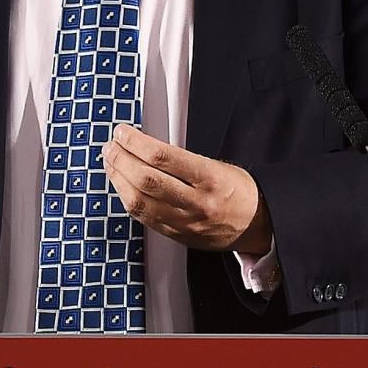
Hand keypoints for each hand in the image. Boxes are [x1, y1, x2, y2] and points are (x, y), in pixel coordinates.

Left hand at [103, 124, 271, 255]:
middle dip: (121, 159)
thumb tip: (143, 146)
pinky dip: (127, 198)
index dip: (136, 142)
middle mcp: (197, 203)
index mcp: (211, 179)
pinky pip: (143, 217)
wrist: (257, 225)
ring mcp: (185, 222)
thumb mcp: (219, 166)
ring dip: (117, 179)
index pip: (163, 157)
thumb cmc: (238, 191)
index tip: (122, 132)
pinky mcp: (177, 235)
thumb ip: (183, 160)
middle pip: (146, 179)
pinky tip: (121, 185)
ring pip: (139, 201)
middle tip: (111, 145)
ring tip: (110, 162)